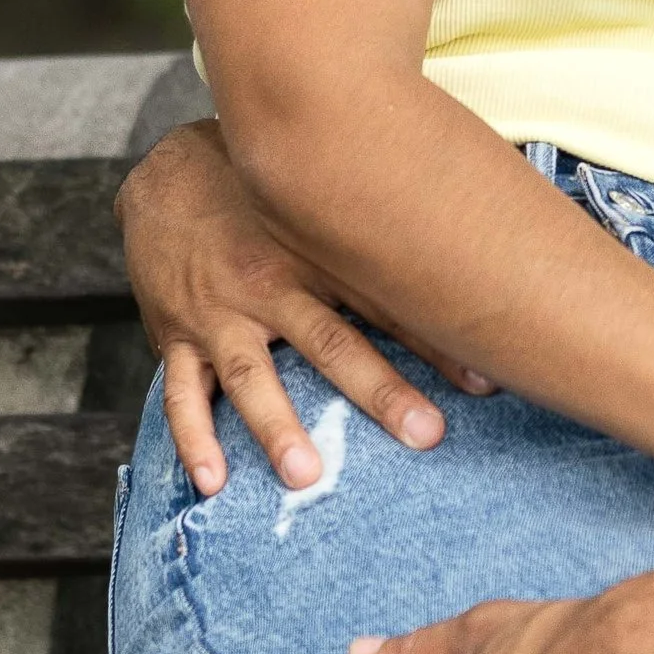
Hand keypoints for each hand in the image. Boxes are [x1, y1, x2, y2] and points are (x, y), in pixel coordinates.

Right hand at [117, 119, 492, 495]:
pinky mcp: (180, 334)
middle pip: (333, 344)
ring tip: (306, 473)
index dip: (439, 341)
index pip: (388, 303)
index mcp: (317, 254)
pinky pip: (182, 393)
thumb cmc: (261, 189)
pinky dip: (194, 438)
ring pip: (253, 377)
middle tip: (425, 433)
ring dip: (278, 426)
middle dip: (380, 391)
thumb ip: (379, 224)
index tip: (487, 378)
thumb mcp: (320, 196)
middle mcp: (272, 285)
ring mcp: (222, 314)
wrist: (165, 172)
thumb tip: (465, 238)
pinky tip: (211, 481)